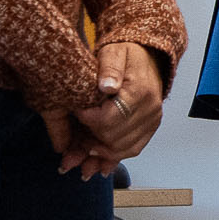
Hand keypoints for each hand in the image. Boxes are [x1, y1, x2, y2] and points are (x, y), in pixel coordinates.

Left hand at [61, 40, 165, 175]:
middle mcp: (150, 110)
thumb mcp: (113, 52)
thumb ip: (109, 68)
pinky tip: (99, 167)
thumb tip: (107, 86)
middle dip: (87, 145)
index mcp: (139, 92)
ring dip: (98, 158)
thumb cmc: (126, 54)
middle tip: (67, 149)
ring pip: (123, 149)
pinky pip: (133, 149)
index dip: (87, 120)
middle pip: (114, 139)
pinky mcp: (149, 127)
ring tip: (76, 163)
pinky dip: (114, 159)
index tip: (75, 113)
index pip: (109, 119)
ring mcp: (151, 120)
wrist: (148, 57)